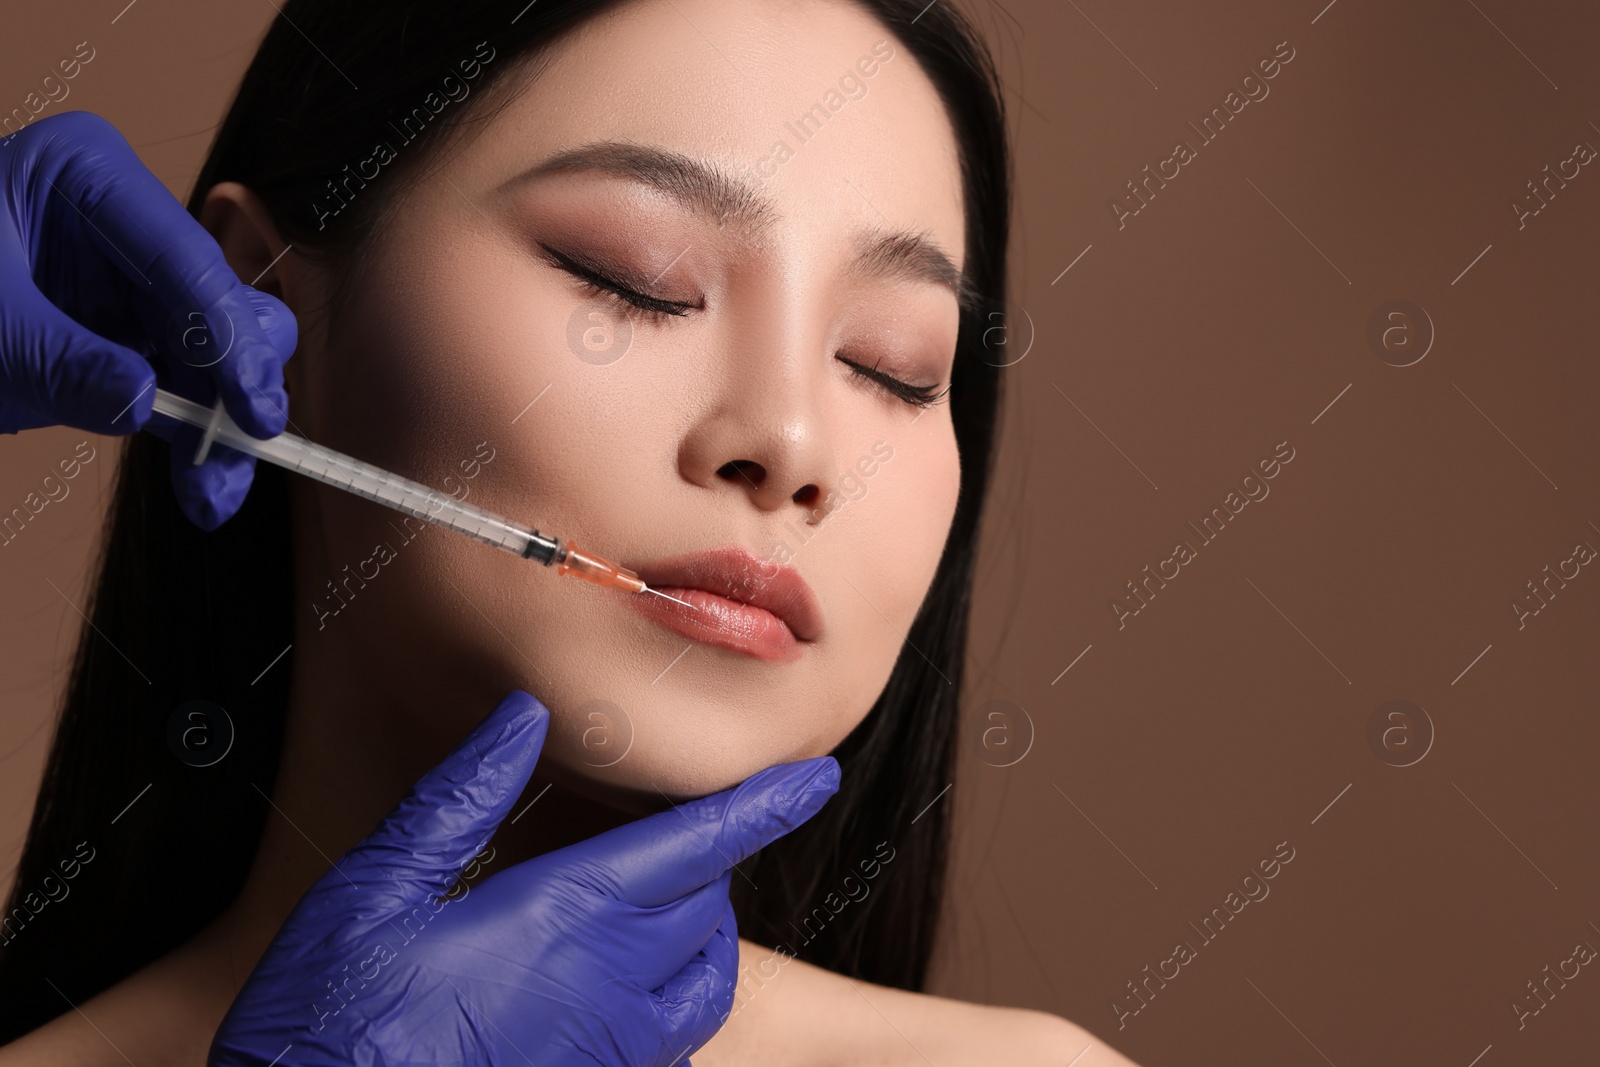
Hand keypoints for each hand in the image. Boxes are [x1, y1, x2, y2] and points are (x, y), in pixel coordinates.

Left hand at [0, 110, 294, 528]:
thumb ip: (61, 362)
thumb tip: (145, 403)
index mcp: (87, 175)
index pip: (184, 258)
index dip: (230, 337)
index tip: (254, 407)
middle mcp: (127, 226)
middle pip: (219, 305)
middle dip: (235, 384)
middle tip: (238, 449)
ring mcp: (131, 284)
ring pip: (217, 355)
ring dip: (221, 424)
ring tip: (212, 490)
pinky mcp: (126, 338)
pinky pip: (182, 387)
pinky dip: (192, 436)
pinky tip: (202, 484)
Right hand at [208, 689, 840, 1066]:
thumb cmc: (330, 1020)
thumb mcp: (373, 889)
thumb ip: (461, 797)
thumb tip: (522, 716)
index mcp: (562, 916)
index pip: (696, 845)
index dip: (765, 806)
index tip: (815, 778)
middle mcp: (607, 983)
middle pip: (707, 900)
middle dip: (704, 857)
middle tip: (670, 833)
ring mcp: (611, 1048)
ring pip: (709, 971)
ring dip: (702, 923)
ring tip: (662, 896)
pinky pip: (682, 1032)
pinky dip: (688, 988)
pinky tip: (639, 975)